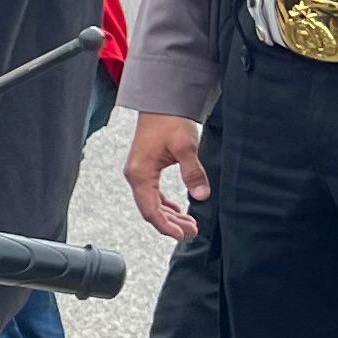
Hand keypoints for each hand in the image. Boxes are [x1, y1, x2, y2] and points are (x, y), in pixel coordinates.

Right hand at [125, 113, 208, 241]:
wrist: (161, 102)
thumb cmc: (169, 120)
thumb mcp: (185, 147)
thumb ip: (193, 172)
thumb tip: (201, 195)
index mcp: (140, 173)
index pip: (150, 210)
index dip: (166, 226)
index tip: (182, 235)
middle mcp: (136, 176)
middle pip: (150, 210)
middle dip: (171, 224)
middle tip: (192, 231)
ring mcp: (139, 173)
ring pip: (152, 204)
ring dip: (170, 216)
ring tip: (189, 224)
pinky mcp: (146, 169)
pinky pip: (153, 194)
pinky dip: (166, 205)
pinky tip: (178, 210)